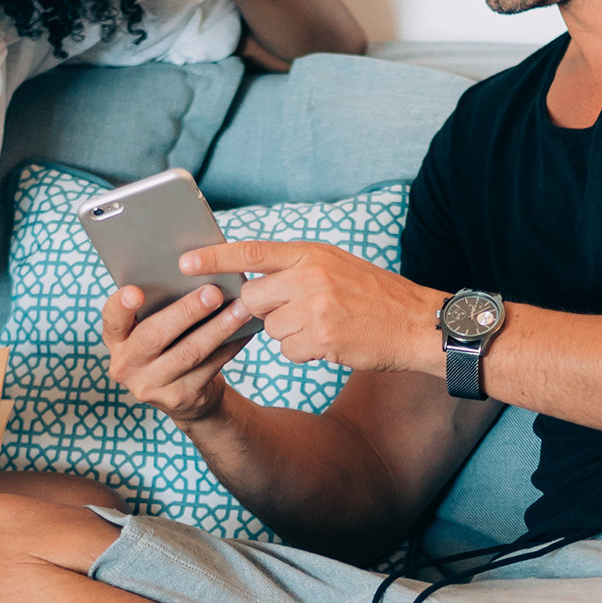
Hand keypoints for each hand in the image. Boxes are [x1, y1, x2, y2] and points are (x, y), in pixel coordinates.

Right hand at [101, 280, 253, 425]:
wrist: (183, 395)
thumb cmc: (168, 346)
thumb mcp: (152, 328)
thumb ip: (158, 305)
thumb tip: (193, 270)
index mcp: (116, 340)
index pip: (112, 319)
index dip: (121, 306)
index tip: (136, 291)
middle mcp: (126, 365)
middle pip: (154, 336)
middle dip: (186, 311)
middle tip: (213, 292)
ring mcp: (151, 386)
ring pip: (188, 353)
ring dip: (218, 328)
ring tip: (241, 308)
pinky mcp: (180, 399)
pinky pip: (210, 367)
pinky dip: (231, 346)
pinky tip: (246, 330)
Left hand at [181, 242, 445, 374]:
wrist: (417, 324)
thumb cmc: (375, 297)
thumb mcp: (335, 266)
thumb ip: (296, 269)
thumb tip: (252, 282)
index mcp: (311, 253)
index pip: (251, 251)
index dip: (214, 257)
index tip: (184, 261)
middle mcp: (310, 276)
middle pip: (251, 297)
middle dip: (263, 310)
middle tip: (298, 312)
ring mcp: (316, 307)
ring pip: (269, 328)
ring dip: (289, 334)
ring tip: (326, 326)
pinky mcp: (322, 337)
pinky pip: (288, 350)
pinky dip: (304, 352)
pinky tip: (331, 343)